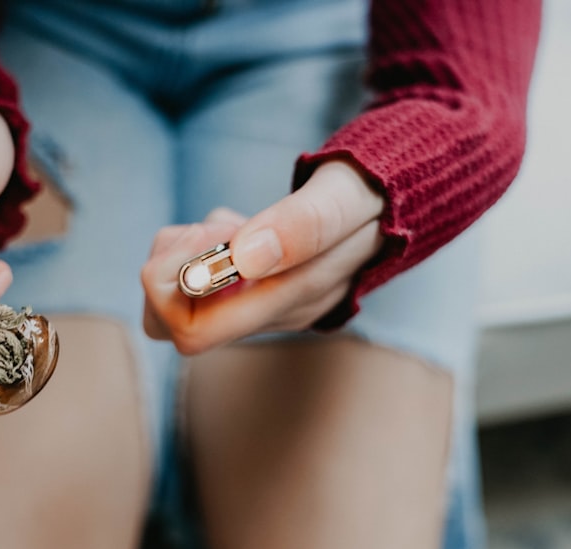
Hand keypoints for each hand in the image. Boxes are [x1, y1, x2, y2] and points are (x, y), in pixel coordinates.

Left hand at [141, 160, 384, 354]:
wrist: (405, 200)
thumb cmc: (379, 194)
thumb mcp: (349, 197)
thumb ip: (304, 225)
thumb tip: (243, 259)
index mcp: (287, 305)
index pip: (190, 332)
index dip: (175, 284)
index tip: (207, 235)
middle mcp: (266, 316)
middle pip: (166, 323)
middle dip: (169, 266)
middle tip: (214, 227)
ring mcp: (255, 306)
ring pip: (172, 299)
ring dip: (181, 252)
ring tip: (230, 222)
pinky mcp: (249, 290)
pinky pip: (190, 277)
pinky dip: (196, 244)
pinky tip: (237, 226)